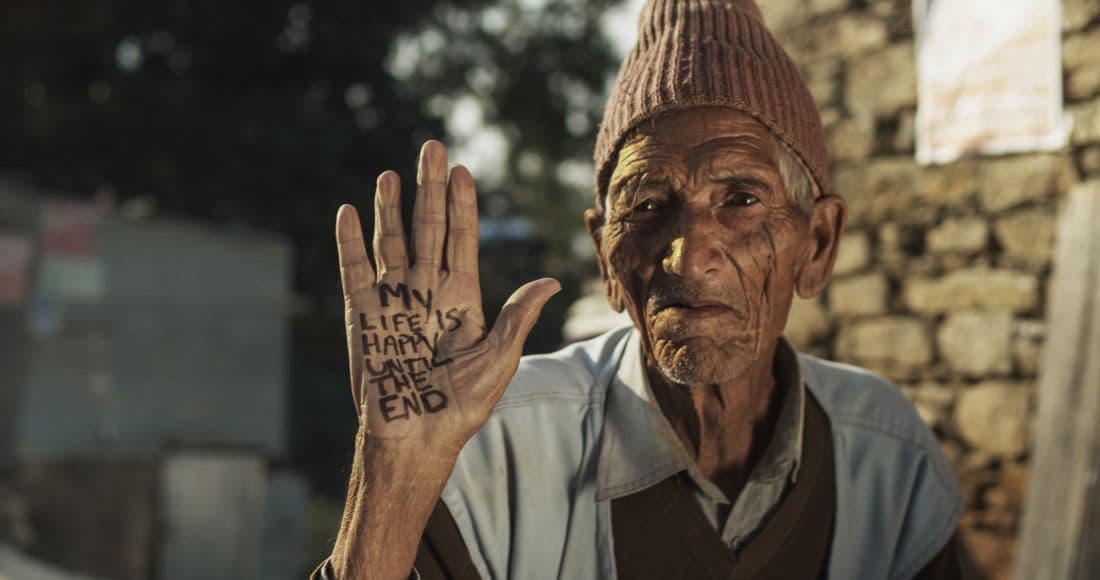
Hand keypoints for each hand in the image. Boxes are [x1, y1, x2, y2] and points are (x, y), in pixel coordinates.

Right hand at [335, 140, 559, 456]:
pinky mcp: (365, 317)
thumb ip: (516, 318)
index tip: (462, 170)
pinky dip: (350, 244)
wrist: (416, 439)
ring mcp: (394, 302)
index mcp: (461, 299)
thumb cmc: (460, 408)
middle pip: (429, 229)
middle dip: (430, 189)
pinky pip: (355, 273)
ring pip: (392, 243)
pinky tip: (350, 211)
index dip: (463, 205)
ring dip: (391, 209)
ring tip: (391, 173)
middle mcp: (427, 292)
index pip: (463, 240)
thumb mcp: (497, 362)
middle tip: (432, 147)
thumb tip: (551, 281)